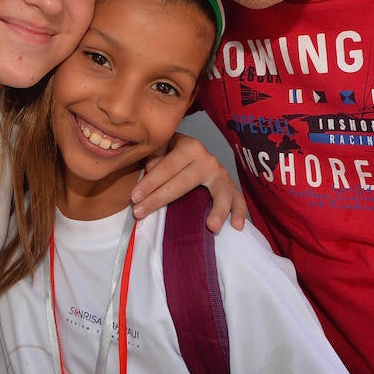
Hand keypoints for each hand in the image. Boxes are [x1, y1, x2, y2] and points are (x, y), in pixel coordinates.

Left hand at [130, 133, 246, 230]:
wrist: (191, 152)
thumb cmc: (171, 154)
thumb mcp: (160, 148)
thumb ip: (154, 156)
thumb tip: (147, 171)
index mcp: (189, 146)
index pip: (167, 166)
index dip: (150, 182)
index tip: (134, 197)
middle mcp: (207, 158)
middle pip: (185, 182)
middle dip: (160, 198)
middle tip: (141, 212)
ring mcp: (220, 173)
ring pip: (219, 192)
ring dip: (217, 210)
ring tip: (211, 227)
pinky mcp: (229, 186)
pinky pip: (238, 199)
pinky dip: (239, 212)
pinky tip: (237, 226)